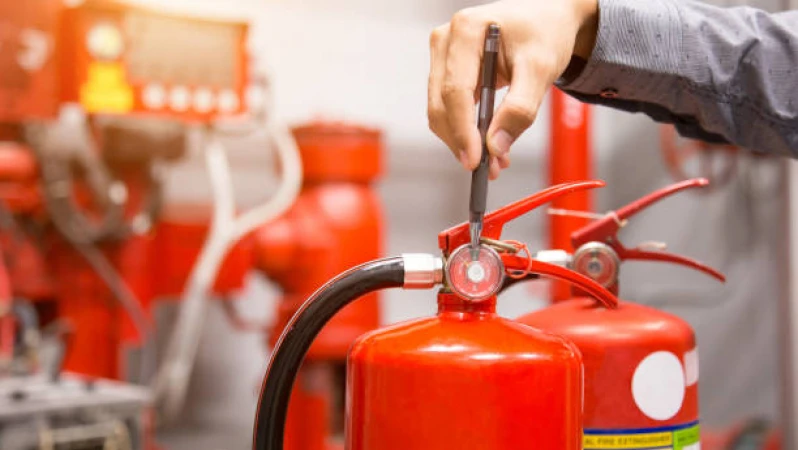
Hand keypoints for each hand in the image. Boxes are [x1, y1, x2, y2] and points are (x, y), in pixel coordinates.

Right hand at [428, 0, 598, 178]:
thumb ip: (519, 108)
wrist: (547, 20)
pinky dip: (466, 130)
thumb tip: (495, 145)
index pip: (455, 90)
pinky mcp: (447, 70)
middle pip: (442, 104)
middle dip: (463, 141)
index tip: (475, 159)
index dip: (463, 130)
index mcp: (467, 30)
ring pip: (441, 111)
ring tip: (495, 158)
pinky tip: (488, 142)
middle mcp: (447, 41)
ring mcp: (443, 56)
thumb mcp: (541, 68)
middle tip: (490, 167)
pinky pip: (449, 108)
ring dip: (463, 140)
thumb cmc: (545, 32)